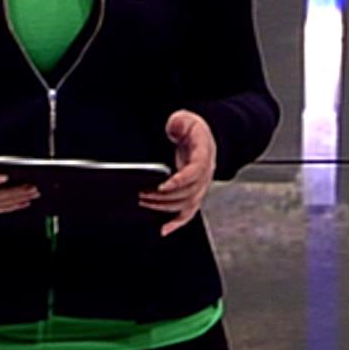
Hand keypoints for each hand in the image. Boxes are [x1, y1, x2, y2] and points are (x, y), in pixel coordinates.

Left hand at [141, 110, 214, 236]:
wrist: (202, 138)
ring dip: (164, 207)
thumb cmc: (191, 130)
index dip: (179, 181)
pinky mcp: (194, 194)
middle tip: (142, 194)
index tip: (162, 186)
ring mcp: (201, 186)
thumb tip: (174, 126)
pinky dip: (177, 223)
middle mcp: (206, 174)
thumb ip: (179, 122)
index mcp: (204, 155)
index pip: (195, 172)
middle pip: (188, 192)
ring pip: (186, 204)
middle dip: (164, 196)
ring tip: (144, 203)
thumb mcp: (185, 119)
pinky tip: (164, 230)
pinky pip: (188, 213)